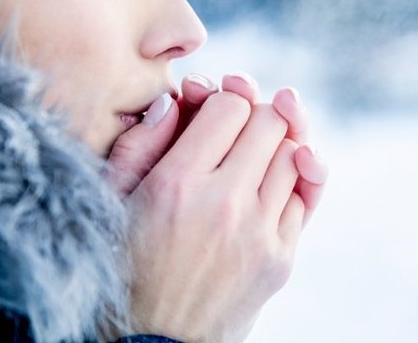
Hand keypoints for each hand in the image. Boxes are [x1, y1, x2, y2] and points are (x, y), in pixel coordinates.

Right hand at [125, 90, 304, 341]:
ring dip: (275, 141)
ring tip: (251, 149)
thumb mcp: (112, 197)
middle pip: (271, 121)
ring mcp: (260, 235)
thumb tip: (175, 101)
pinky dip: (292, 176)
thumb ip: (139, 141)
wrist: (150, 342)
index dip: (221, 99)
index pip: (230, 106)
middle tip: (235, 122)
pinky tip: (270, 177)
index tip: (209, 110)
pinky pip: (305, 194)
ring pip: (295, 152)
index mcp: (176, 184)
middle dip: (253, 111)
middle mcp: (224, 206)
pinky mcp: (281, 259)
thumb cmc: (123, 262)